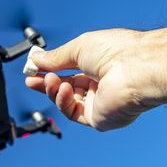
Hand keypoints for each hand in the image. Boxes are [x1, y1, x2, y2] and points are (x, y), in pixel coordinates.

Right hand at [25, 26, 166, 130]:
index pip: (70, 70)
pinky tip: (62, 89)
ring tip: (49, 80)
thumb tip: (36, 59)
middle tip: (30, 79)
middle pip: (67, 87)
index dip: (51, 69)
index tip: (33, 68)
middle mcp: (102, 85)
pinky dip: (64, 102)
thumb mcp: (78, 48)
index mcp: (101, 65)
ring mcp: (101, 102)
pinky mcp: (100, 118)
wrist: (136, 68)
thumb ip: (56, 58)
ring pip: (68, 101)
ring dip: (54, 90)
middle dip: (47, 82)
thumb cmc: (116, 52)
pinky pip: (74, 113)